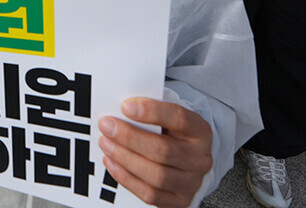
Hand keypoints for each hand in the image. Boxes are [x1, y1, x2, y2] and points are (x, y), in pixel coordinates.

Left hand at [98, 98, 212, 207]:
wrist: (186, 160)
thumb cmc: (172, 133)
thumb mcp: (167, 118)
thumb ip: (149, 112)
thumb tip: (121, 109)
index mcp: (200, 132)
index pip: (179, 119)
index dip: (152, 112)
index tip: (126, 106)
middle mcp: (200, 159)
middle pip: (164, 150)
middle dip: (130, 137)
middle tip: (107, 126)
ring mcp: (191, 183)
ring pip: (156, 175)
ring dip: (125, 158)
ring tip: (106, 143)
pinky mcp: (179, 201)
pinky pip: (150, 194)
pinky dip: (127, 178)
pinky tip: (112, 162)